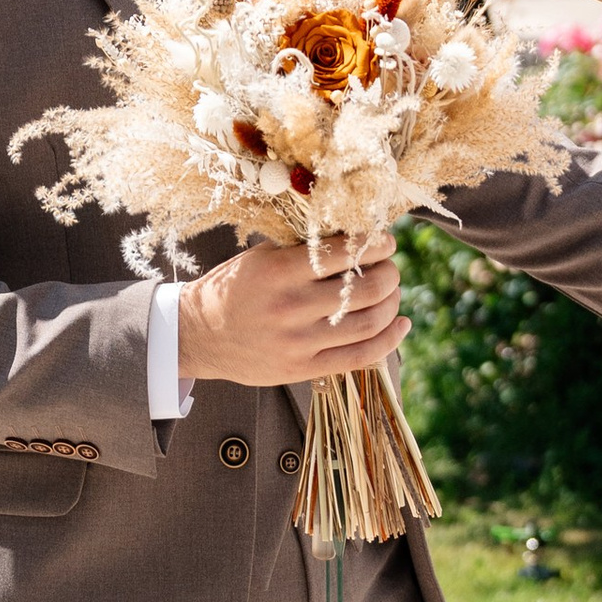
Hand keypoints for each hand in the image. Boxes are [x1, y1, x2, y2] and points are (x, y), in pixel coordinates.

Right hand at [178, 237, 407, 386]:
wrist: (199, 335)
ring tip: (392, 292)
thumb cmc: (235, 288)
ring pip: (369, 323)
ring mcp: (299, 342)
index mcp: (280, 271)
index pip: (345, 253)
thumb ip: (303, 247)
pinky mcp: (303, 369)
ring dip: (392, 304)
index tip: (386, 242)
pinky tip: (402, 325)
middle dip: (389, 274)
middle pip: (366, 289)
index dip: (376, 245)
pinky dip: (389, 341)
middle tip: (390, 268)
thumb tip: (355, 232)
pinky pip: (360, 357)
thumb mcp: (261, 257)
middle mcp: (291, 306)